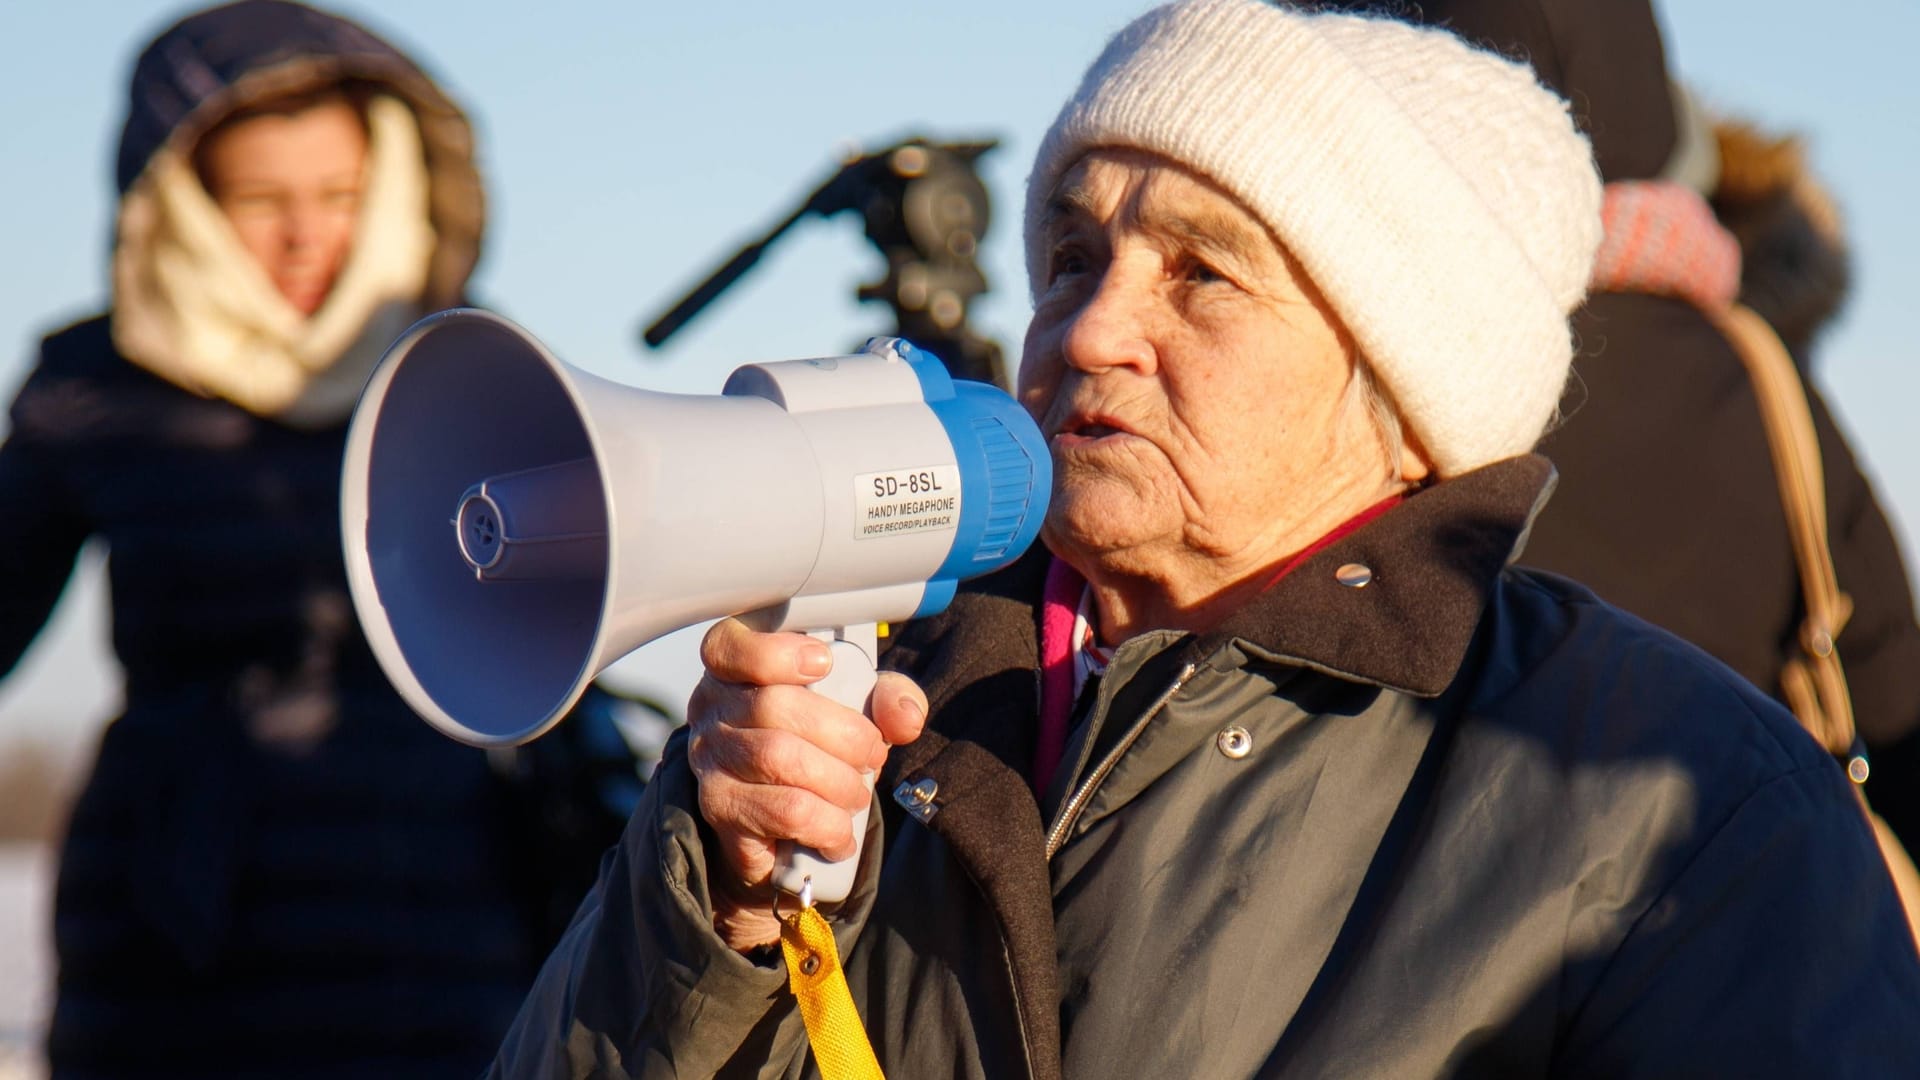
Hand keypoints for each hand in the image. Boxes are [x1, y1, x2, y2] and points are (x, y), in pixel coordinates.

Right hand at [687, 618, 928, 948]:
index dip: (775, 652)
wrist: (780, 824)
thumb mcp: (857, 708)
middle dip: (844, 733)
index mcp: (735, 670)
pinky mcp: (720, 813)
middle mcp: (711, 712)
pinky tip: (839, 834)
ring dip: (839, 782)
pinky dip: (827, 826)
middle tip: (874, 755)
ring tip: (857, 795)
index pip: (729, 646)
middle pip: (772, 706)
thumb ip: (886, 698)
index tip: (824, 662)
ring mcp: (708, 763)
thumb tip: (904, 714)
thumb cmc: (816, 745)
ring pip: (778, 759)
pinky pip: (783, 813)